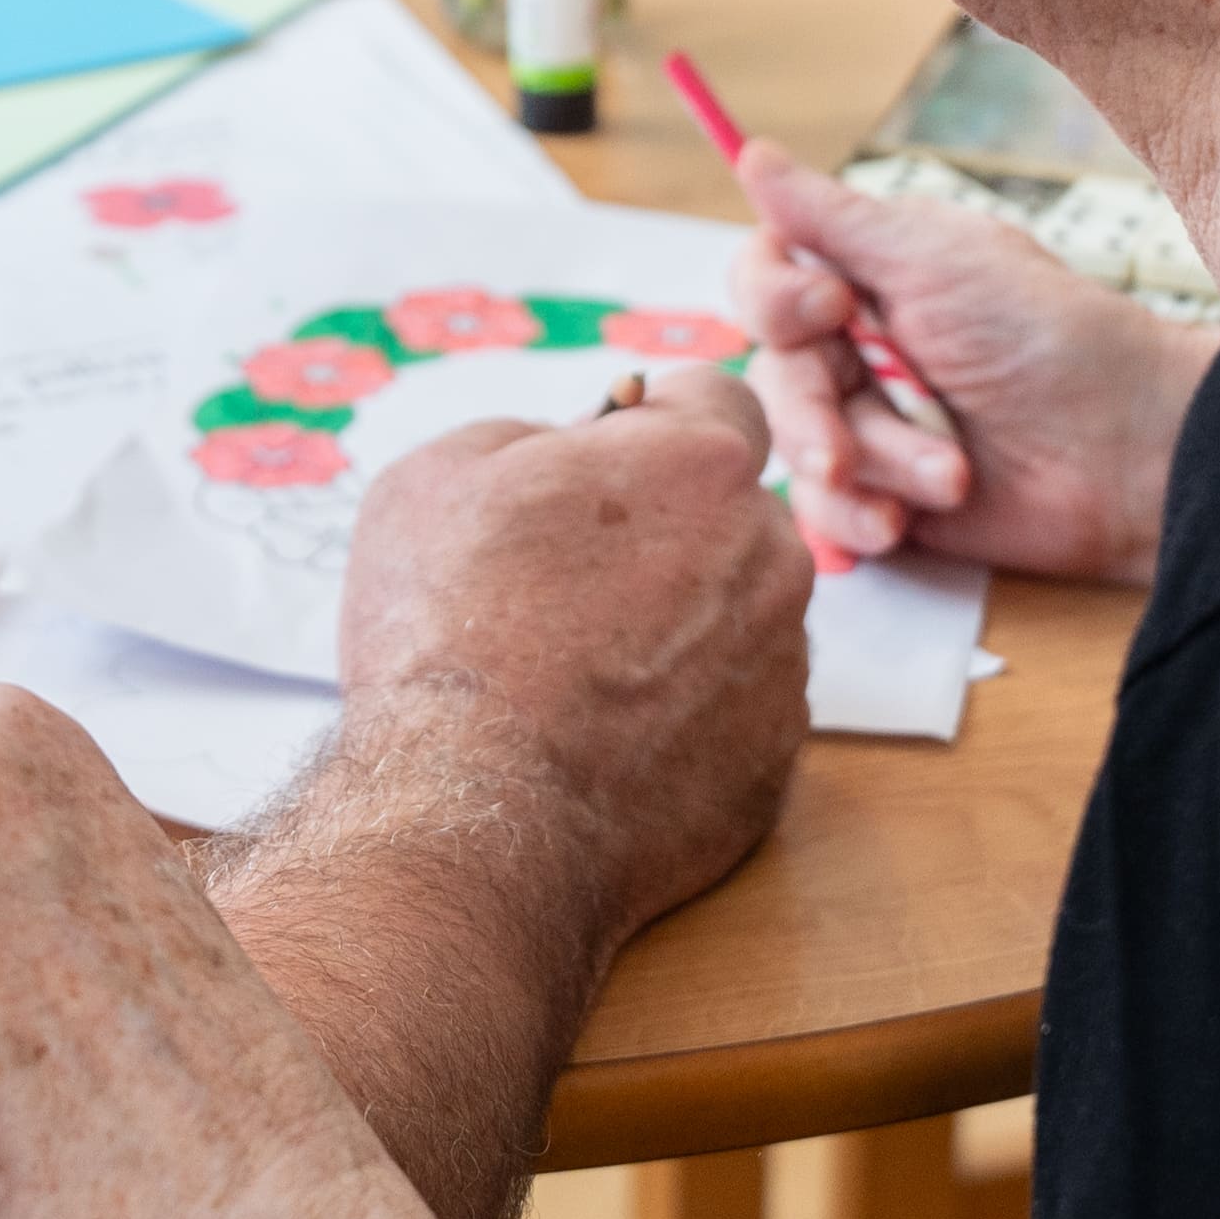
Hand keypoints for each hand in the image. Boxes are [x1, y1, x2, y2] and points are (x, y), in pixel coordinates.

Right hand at [331, 366, 808, 947]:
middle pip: (732, 513)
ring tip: (578, 673)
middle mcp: (770, 556)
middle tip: (566, 582)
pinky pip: (736, 708)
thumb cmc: (445, 636)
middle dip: (667, 530)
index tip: (594, 473)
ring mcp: (782, 665)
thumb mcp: (438, 477)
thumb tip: (570, 449)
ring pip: (739, 613)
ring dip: (679, 624)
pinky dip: (684, 714)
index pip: (717, 403)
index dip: (647, 429)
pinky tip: (605, 738)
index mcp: (701, 464)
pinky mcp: (774, 762)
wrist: (472, 815)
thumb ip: (529, 434)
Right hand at [726, 136, 1210, 584]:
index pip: (766, 277)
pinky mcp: (891, 497)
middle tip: (847, 441)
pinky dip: (859, 518)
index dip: (774, 299)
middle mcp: (863, 346)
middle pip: (772, 372)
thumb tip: (751, 153)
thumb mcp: (935, 260)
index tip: (830, 310)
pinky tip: (903, 523)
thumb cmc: (1047, 336)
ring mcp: (875, 424)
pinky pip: (828, 511)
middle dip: (814, 411)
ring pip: (799, 446)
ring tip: (948, 478)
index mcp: (871, 275)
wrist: (1130, 452)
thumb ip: (832, 218)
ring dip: (866, 466)